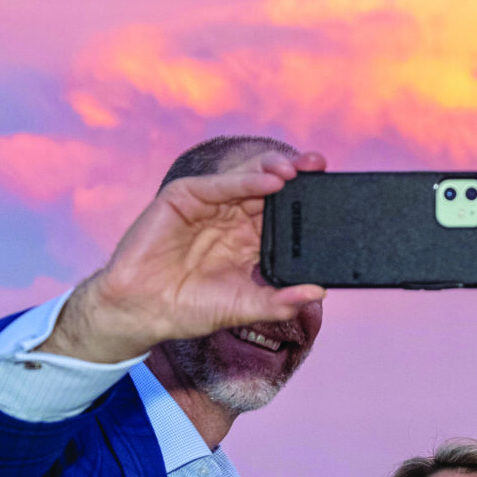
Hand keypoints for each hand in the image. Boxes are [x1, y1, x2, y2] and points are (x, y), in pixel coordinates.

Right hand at [41, 150, 327, 364]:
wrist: (143, 310)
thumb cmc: (190, 308)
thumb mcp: (244, 307)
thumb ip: (280, 301)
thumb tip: (319, 293)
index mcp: (249, 239)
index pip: (283, 212)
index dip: (306, 200)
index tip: (333, 193)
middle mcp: (231, 217)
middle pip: (269, 187)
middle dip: (295, 174)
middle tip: (320, 166)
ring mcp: (209, 205)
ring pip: (246, 178)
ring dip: (272, 170)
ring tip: (296, 170)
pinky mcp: (183, 197)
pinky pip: (217, 185)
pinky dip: (243, 181)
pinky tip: (268, 181)